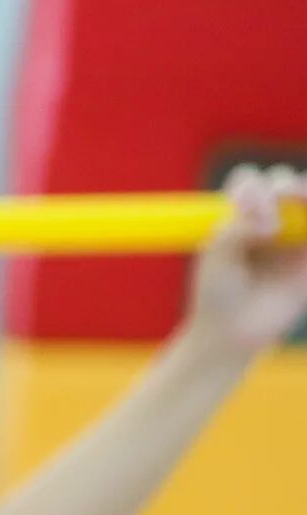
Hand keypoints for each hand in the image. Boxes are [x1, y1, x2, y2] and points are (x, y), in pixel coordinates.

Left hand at [183, 163, 306, 358]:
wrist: (233, 332)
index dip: (253, 189)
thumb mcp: (217, 257)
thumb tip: (272, 221)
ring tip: (305, 201)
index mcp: (238, 215)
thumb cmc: (217, 293)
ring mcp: (293, 233)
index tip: (246, 213)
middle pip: (285, 182)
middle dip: (286, 186)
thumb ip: (238, 229)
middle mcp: (268, 218)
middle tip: (285, 201)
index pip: (250, 182)